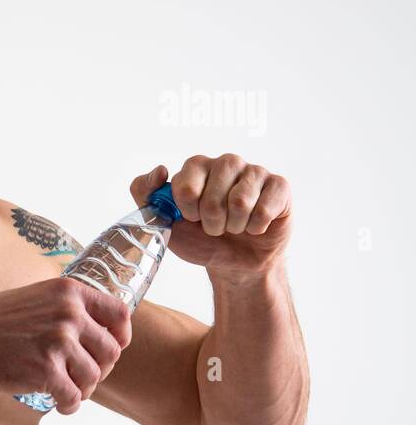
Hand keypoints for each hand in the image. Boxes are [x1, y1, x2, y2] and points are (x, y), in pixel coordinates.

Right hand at [0, 278, 131, 414]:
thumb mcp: (35, 299)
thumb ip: (67, 308)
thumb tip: (104, 331)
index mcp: (68, 291)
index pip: (119, 313)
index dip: (120, 336)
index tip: (111, 349)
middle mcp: (68, 313)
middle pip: (111, 351)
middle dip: (99, 369)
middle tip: (80, 378)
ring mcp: (58, 341)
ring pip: (94, 377)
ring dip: (82, 390)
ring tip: (65, 391)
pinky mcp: (46, 370)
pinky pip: (74, 397)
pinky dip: (69, 405)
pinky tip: (58, 405)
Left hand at [130, 154, 291, 279]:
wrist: (234, 262)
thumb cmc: (198, 238)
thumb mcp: (162, 220)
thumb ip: (145, 193)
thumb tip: (161, 169)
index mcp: (196, 166)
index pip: (185, 187)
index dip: (187, 210)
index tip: (190, 217)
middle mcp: (226, 162)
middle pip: (213, 197)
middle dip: (211, 223)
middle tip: (214, 227)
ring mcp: (255, 171)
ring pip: (240, 202)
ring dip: (234, 226)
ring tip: (234, 226)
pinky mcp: (280, 185)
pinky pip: (265, 208)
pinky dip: (256, 227)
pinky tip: (255, 225)